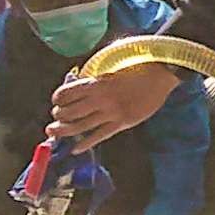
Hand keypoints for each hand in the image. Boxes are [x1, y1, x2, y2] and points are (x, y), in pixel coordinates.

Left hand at [53, 60, 176, 146]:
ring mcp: (111, 112)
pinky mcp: (122, 123)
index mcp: (96, 82)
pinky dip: (85, 143)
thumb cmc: (137, 65)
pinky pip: (99, 136)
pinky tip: (76, 149)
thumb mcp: (111, 66)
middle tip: (54, 120)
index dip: (58, 98)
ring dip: (64, 131)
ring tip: (53, 134)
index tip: (56, 102)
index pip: (67, 93)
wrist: (160, 73)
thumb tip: (78, 84)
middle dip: (58, 117)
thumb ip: (95, 78)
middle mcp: (100, 98)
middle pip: (70, 112)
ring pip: (80, 126)